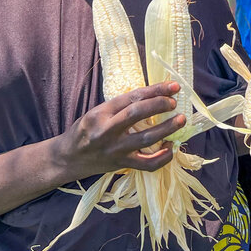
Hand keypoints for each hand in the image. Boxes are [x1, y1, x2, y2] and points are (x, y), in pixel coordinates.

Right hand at [54, 81, 185, 181]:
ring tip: (180, 120)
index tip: (172, 86)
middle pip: (137, 114)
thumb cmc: (85, 130)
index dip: (154, 90)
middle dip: (160, 105)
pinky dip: (163, 157)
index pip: (132, 97)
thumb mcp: (97, 112)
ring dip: (167, 129)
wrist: (69, 158)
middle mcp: (107, 130)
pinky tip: (171, 147)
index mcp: (101, 113)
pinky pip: (147, 164)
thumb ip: (120, 107)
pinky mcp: (122, 165)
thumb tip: (153, 96)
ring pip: (145, 139)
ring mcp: (116, 149)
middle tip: (174, 101)